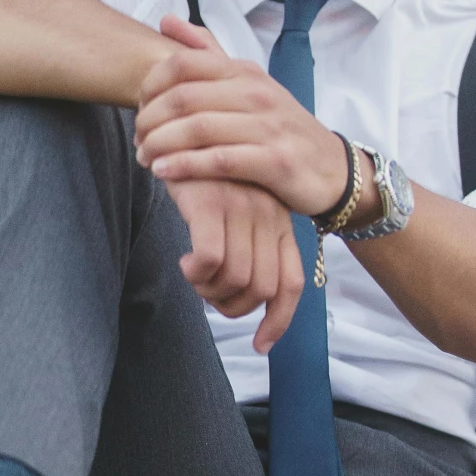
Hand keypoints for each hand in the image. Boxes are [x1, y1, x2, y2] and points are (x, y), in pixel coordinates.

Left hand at [135, 16, 349, 217]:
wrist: (332, 169)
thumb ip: (208, 53)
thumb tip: (167, 19)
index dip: (151, 85)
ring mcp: (267, 126)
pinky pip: (219, 160)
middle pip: (184, 98)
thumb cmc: (281, 128)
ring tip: (144, 158)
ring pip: (198, 129)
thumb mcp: (250, 83)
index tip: (139, 107)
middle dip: (150, 120)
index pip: (184, 64)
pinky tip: (164, 172)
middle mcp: (256, 93)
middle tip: (137, 139)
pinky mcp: (274, 162)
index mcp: (245, 72)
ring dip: (161, 145)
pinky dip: (185, 166)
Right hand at [166, 175, 304, 354]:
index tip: (260, 345)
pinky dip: (197, 273)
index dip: (279, 321)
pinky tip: (186, 261)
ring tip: (194, 275)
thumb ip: (248, 249)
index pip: (292, 284)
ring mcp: (242, 208)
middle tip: (207, 294)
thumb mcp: (238, 212)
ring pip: (236, 279)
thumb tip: (240, 299)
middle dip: (232, 306)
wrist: (183, 129)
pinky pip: (211, 260)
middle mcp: (268, 216)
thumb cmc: (208, 179)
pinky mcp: (212, 202)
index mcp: (281, 223)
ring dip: (210, 291)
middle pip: (262, 289)